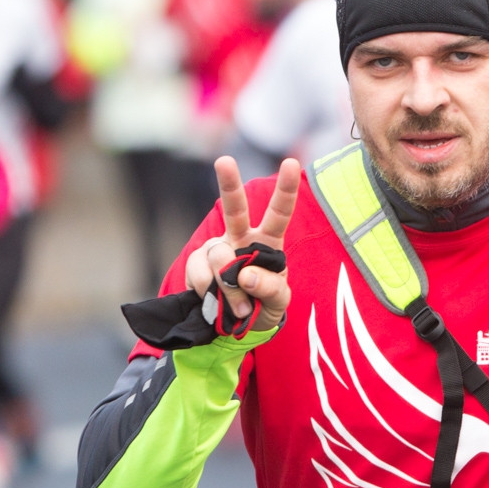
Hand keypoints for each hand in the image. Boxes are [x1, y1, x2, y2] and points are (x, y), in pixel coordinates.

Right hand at [185, 156, 300, 333]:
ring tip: (239, 308)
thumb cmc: (263, 306)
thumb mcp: (278, 303)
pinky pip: (200, 274)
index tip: (292, 162)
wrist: (233, 327)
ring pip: (218, 256)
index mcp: (268, 242)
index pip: (278, 213)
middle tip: (224, 161)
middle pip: (235, 208)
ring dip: (229, 287)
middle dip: (229, 183)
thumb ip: (270, 289)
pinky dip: (209, 292)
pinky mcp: (196, 264)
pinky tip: (214, 301)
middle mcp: (240, 238)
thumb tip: (246, 275)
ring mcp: (216, 249)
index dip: (285, 189)